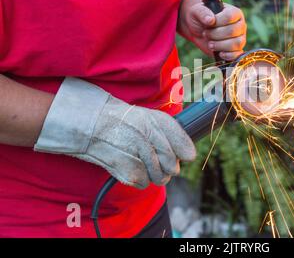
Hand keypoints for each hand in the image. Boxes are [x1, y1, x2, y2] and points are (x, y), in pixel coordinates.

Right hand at [35, 78, 195, 188]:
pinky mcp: (129, 173)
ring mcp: (139, 158)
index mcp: (158, 124)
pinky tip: (131, 165)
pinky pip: (145, 184)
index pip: (185, 150)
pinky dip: (140, 178)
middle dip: (168, 165)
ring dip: (155, 173)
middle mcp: (150, 140)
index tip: (178, 152)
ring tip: (142, 160)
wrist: (94, 126)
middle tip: (154, 156)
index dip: (183, 153)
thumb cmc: (126, 121)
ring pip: (161, 178)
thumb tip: (190, 155)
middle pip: (174, 167)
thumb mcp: (152, 118)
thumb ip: (175, 133)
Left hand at [181, 2, 246, 60]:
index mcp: (234, 12)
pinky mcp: (236, 50)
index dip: (217, 22)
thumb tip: (210, 20)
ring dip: (220, 45)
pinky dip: (228, 55)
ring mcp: (240, 38)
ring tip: (210, 44)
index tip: (207, 24)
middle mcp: (240, 25)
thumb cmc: (200, 18)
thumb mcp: (197, 11)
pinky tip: (219, 53)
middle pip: (232, 31)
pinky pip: (237, 54)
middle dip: (215, 34)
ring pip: (236, 43)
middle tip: (205, 34)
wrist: (198, 31)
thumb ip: (202, 13)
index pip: (229, 16)